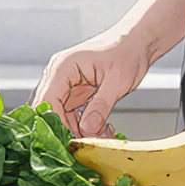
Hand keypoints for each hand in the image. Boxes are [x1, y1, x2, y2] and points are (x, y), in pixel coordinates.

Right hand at [31, 28, 151, 137]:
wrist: (137, 42)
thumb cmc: (127, 51)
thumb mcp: (117, 81)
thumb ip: (101, 106)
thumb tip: (87, 129)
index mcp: (63, 67)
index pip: (47, 100)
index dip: (55, 122)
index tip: (70, 139)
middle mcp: (60, 76)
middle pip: (51, 111)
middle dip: (68, 130)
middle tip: (86, 143)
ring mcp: (67, 85)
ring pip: (62, 117)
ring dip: (79, 130)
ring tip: (101, 135)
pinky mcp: (77, 93)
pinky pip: (74, 115)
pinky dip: (86, 126)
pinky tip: (101, 130)